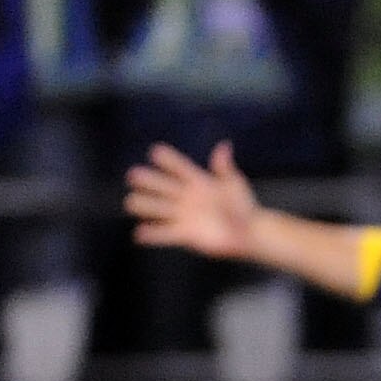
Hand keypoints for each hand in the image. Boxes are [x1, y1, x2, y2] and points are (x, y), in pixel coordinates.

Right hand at [125, 142, 262, 260]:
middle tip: (134, 176)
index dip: (168, 160)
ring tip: (131, 203)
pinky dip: (152, 234)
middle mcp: (183, 196)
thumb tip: (224, 146)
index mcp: (196, 180)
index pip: (178, 167)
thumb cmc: (243, 205)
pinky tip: (140, 234)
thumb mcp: (235, 184)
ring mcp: (181, 215)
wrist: (249, 233)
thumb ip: (225, 168)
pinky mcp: (183, 234)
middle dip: (147, 180)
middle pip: (160, 186)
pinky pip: (164, 234)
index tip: (156, 152)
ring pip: (156, 208)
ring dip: (143, 205)